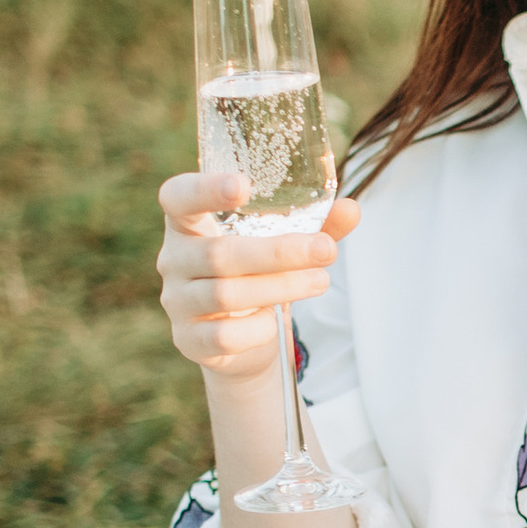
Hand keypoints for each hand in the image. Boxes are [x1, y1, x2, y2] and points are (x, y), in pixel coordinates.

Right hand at [157, 170, 357, 382]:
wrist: (240, 342)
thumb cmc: (256, 276)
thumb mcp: (283, 246)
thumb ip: (314, 225)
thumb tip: (352, 209)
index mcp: (189, 224)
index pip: (177, 198)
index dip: (204, 189)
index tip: (242, 185)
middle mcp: (174, 260)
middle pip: (219, 253)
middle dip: (278, 252)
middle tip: (326, 250)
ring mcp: (178, 302)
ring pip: (225, 295)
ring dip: (281, 287)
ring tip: (320, 281)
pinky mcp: (189, 341)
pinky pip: (225, 336)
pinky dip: (258, 329)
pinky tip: (275, 320)